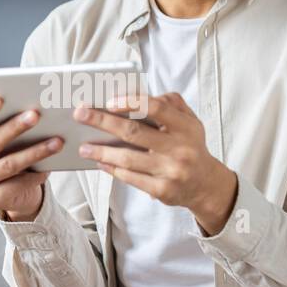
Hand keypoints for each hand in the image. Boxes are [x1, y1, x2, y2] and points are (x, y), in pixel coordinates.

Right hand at [0, 96, 60, 217]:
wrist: (10, 192)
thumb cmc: (4, 153)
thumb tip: (2, 93)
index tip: (0, 99)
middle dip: (14, 128)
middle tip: (36, 115)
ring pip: (8, 165)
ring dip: (34, 152)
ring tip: (56, 141)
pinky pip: (17, 184)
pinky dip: (35, 174)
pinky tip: (51, 165)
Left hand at [73, 91, 237, 235]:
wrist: (206, 185)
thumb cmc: (190, 146)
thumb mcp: (190, 121)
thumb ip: (171, 103)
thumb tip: (137, 95)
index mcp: (186, 127)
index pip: (156, 107)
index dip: (131, 102)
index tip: (108, 102)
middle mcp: (180, 149)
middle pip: (134, 132)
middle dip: (102, 122)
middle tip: (80, 115)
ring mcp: (170, 171)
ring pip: (127, 158)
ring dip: (101, 151)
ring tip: (83, 146)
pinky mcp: (162, 190)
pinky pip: (130, 178)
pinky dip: (112, 169)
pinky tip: (99, 162)